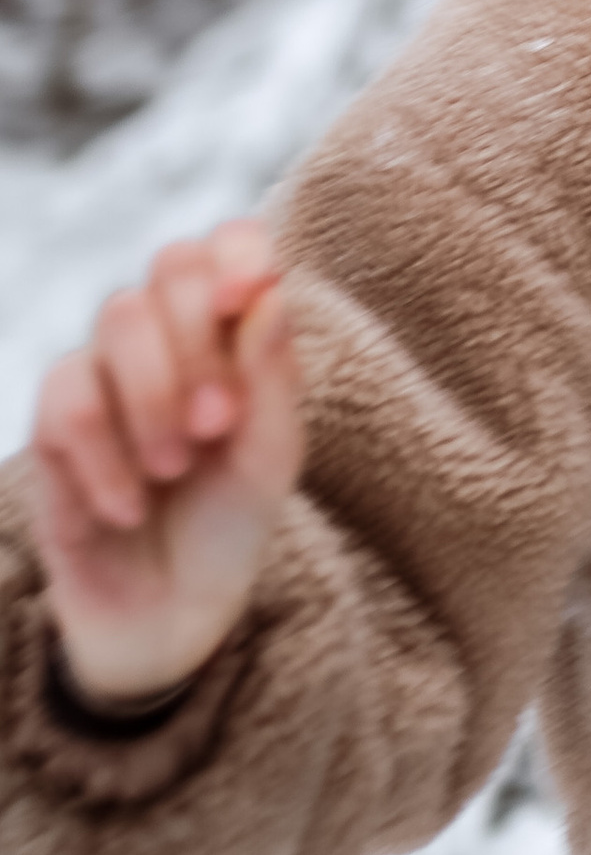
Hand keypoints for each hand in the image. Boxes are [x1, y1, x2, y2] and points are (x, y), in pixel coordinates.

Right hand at [28, 219, 303, 710]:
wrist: (170, 612)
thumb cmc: (231, 520)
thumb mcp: (272, 457)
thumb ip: (274, 376)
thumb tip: (269, 293)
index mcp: (228, 330)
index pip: (226, 242)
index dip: (236, 252)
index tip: (248, 298)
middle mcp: (164, 335)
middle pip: (168, 267)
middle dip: (198, 340)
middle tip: (218, 424)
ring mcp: (104, 373)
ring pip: (115, 321)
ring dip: (154, 396)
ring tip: (175, 470)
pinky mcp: (53, 427)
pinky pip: (67, 401)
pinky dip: (104, 457)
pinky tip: (130, 507)